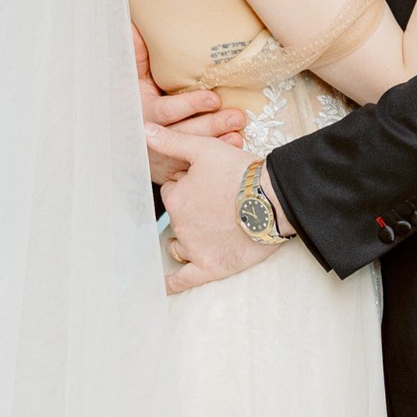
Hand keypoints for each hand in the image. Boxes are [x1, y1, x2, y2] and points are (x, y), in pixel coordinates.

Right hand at [135, 27, 245, 184]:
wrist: (125, 143)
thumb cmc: (132, 106)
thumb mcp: (132, 82)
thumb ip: (137, 57)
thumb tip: (134, 25)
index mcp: (145, 114)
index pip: (168, 112)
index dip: (190, 105)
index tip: (213, 98)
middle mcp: (154, 138)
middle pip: (187, 133)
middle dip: (213, 126)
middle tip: (237, 116)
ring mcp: (165, 155)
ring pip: (195, 152)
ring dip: (219, 143)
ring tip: (239, 132)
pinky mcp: (174, 168)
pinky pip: (197, 166)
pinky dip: (217, 159)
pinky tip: (234, 148)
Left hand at [159, 128, 275, 286]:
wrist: (273, 199)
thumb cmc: (242, 173)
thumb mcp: (204, 149)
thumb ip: (172, 141)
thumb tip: (143, 130)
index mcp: (176, 198)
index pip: (174, 192)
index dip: (189, 186)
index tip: (208, 184)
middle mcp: (180, 225)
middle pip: (178, 217)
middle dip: (192, 210)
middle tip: (218, 202)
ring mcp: (193, 248)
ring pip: (178, 245)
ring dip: (185, 239)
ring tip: (208, 231)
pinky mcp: (210, 267)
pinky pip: (183, 280)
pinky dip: (170, 284)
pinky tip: (162, 286)